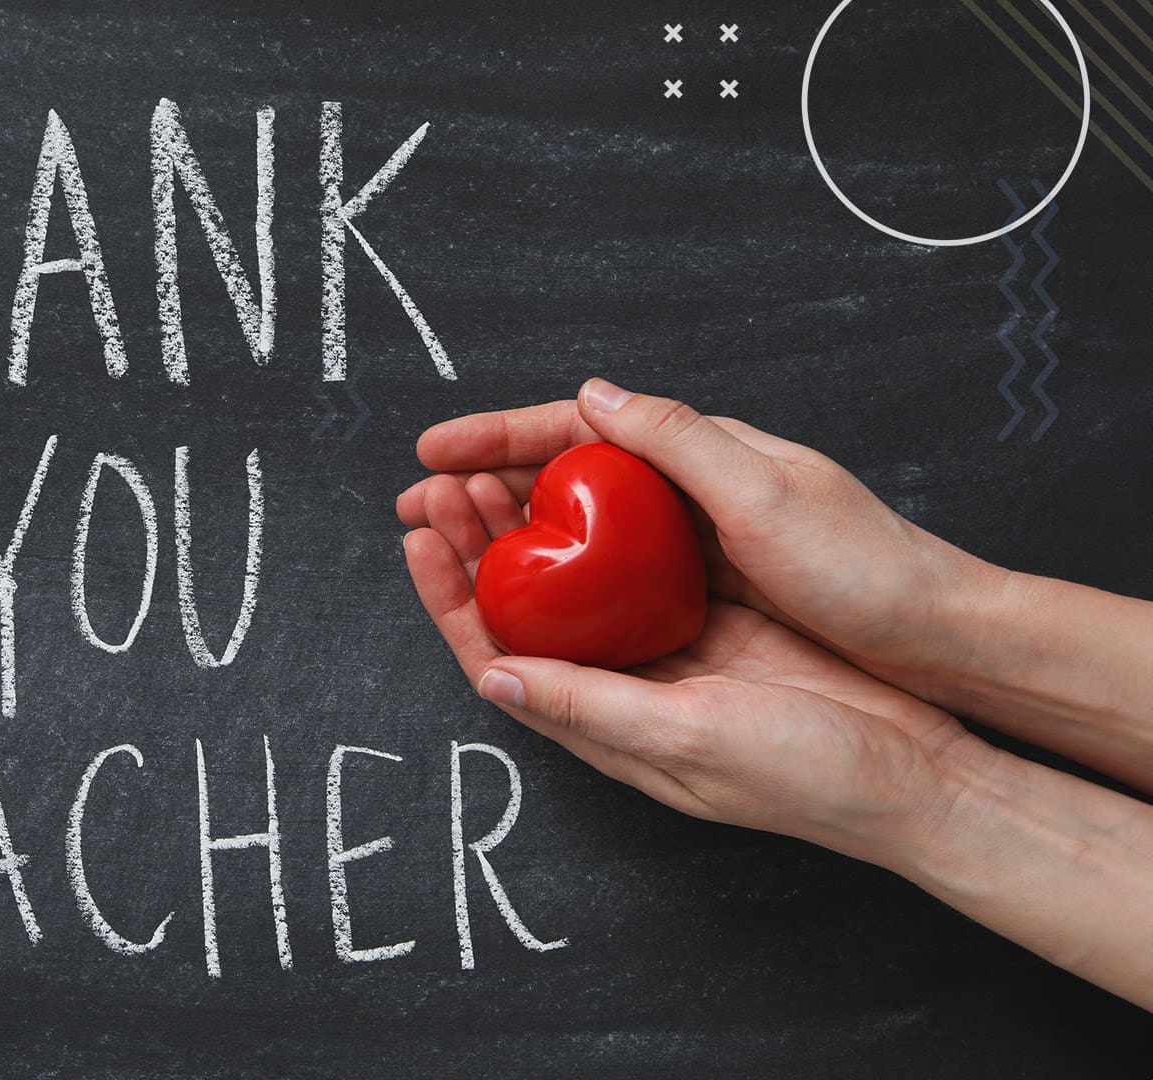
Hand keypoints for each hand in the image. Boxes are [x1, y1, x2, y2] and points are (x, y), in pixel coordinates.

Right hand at [397, 379, 997, 701]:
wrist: (936, 640)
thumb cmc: (864, 566)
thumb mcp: (766, 493)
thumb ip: (676, 440)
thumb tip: (594, 395)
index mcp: (702, 451)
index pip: (578, 428)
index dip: (499, 435)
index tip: (435, 450)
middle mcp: (689, 492)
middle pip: (563, 477)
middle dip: (482, 485)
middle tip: (419, 506)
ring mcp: (692, 547)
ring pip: (575, 530)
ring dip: (506, 533)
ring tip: (446, 546)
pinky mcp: (700, 595)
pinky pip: (605, 580)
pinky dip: (553, 580)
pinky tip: (524, 599)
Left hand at [401, 490, 973, 864]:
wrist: (916, 770)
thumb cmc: (805, 771)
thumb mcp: (685, 739)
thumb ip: (589, 708)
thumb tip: (493, 680)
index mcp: (602, 722)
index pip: (495, 657)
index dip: (449, 599)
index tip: (418, 537)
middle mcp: (622, 686)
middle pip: (525, 609)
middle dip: (476, 545)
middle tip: (443, 483)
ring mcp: (668, 652)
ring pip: (573, 581)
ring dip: (531, 528)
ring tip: (491, 472)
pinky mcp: (716, 622)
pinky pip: (640, 567)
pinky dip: (605, 525)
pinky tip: (592, 480)